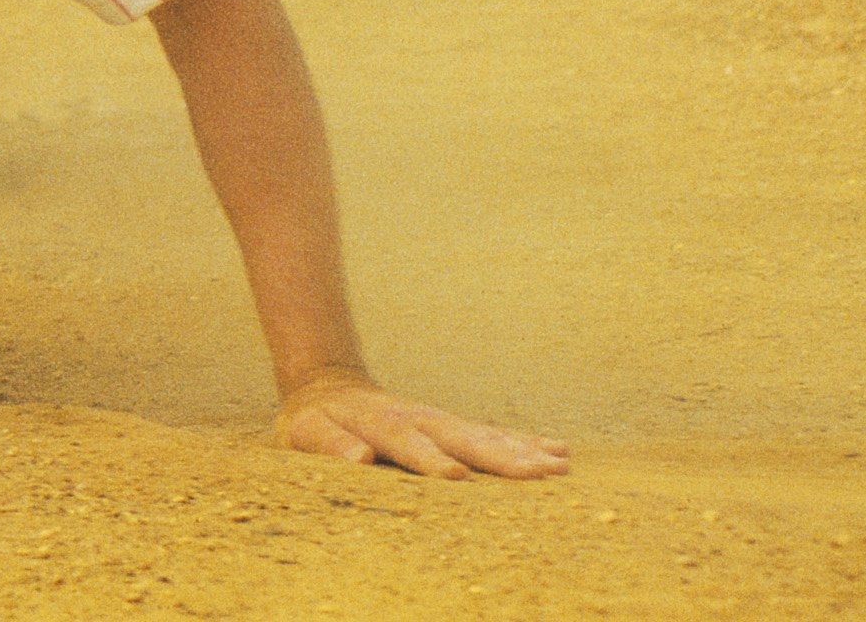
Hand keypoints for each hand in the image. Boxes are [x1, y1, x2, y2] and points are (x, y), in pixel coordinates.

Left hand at [275, 370, 568, 480]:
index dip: (429, 459)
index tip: (456, 477)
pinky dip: (524, 442)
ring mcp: (438, 420)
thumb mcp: (305, 430)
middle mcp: (417, 419)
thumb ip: (329, 443)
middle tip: (538, 473)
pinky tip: (558, 451)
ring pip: (484, 435)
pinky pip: (492, 434)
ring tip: (560, 464)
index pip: (406, 442)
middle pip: (460, 438)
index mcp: (379, 423)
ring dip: (522, 450)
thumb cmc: (314, 421)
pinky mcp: (452, 426)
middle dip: (499, 457)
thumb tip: (358, 457)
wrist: (329, 388)